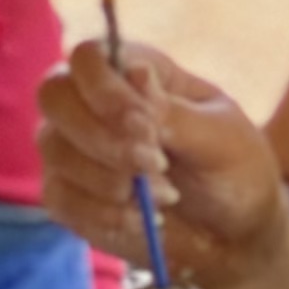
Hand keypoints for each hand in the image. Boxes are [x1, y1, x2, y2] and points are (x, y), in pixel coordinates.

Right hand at [36, 36, 284, 288]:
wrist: (233, 232)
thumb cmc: (233, 169)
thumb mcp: (222, 138)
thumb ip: (176, 111)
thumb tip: (136, 73)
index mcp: (136, 73)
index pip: (89, 57)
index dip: (106, 90)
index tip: (147, 128)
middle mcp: (92, 103)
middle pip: (55, 96)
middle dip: (103, 137)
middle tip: (156, 164)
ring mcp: (73, 148)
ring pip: (55, 150)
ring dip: (112, 179)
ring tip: (167, 195)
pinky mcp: (67, 194)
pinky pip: (61, 198)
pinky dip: (105, 213)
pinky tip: (144, 219)